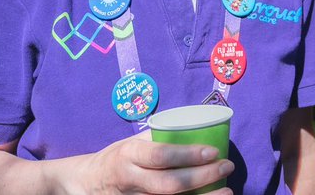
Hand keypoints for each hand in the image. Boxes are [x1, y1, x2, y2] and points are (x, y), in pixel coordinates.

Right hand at [73, 131, 233, 194]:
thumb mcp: (131, 142)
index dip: (189, 155)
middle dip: (202, 177)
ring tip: (227, 192)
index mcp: (130, 155)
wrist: (87, 184)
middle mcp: (131, 180)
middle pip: (170, 184)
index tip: (213, 151)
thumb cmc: (117, 158)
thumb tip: (195, 126)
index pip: (161, 156)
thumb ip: (158, 137)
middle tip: (226, 166)